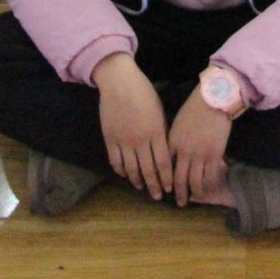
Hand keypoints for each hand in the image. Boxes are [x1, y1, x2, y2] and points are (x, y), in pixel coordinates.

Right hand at [93, 53, 170, 199]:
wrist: (119, 81)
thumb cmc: (143, 93)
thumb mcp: (159, 111)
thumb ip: (162, 132)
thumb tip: (164, 151)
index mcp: (156, 132)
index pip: (164, 162)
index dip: (166, 178)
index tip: (169, 188)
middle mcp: (140, 140)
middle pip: (148, 170)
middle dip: (154, 186)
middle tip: (157, 197)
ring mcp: (124, 140)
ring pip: (131, 169)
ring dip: (137, 181)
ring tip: (141, 188)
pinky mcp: (109, 138)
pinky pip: (115, 161)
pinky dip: (121, 171)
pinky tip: (125, 175)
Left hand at [167, 88, 232, 207]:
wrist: (213, 99)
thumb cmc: (194, 108)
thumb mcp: (177, 124)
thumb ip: (174, 140)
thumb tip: (173, 155)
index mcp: (172, 143)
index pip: (166, 167)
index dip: (166, 181)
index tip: (165, 189)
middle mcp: (184, 152)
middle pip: (179, 178)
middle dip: (179, 193)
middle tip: (179, 203)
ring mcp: (200, 155)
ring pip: (195, 181)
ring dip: (193, 193)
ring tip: (193, 199)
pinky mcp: (215, 155)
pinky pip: (210, 176)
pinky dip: (207, 185)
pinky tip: (207, 190)